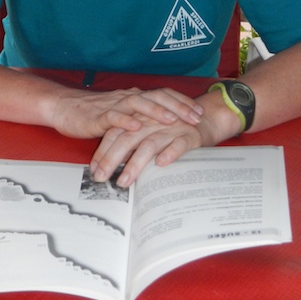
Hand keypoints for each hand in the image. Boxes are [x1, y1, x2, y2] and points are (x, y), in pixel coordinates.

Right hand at [49, 87, 203, 142]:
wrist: (65, 108)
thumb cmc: (94, 113)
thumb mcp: (123, 114)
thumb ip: (141, 117)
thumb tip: (163, 127)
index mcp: (134, 97)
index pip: (164, 95)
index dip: (183, 102)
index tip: (200, 112)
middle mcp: (127, 98)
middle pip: (157, 97)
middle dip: (178, 107)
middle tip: (195, 117)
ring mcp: (113, 106)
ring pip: (138, 104)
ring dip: (155, 111)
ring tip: (171, 120)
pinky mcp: (98, 116)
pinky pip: (113, 117)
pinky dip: (125, 121)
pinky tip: (135, 126)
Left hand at [90, 108, 223, 187]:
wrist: (206, 117)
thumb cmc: (172, 128)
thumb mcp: (149, 132)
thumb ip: (131, 144)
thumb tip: (110, 165)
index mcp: (139, 120)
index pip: (115, 133)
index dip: (103, 151)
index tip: (94, 170)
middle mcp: (152, 123)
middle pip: (127, 139)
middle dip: (111, 159)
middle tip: (101, 178)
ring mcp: (170, 129)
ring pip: (149, 144)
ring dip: (135, 164)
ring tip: (124, 181)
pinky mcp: (189, 136)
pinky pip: (179, 144)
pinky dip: (170, 153)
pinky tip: (161, 164)